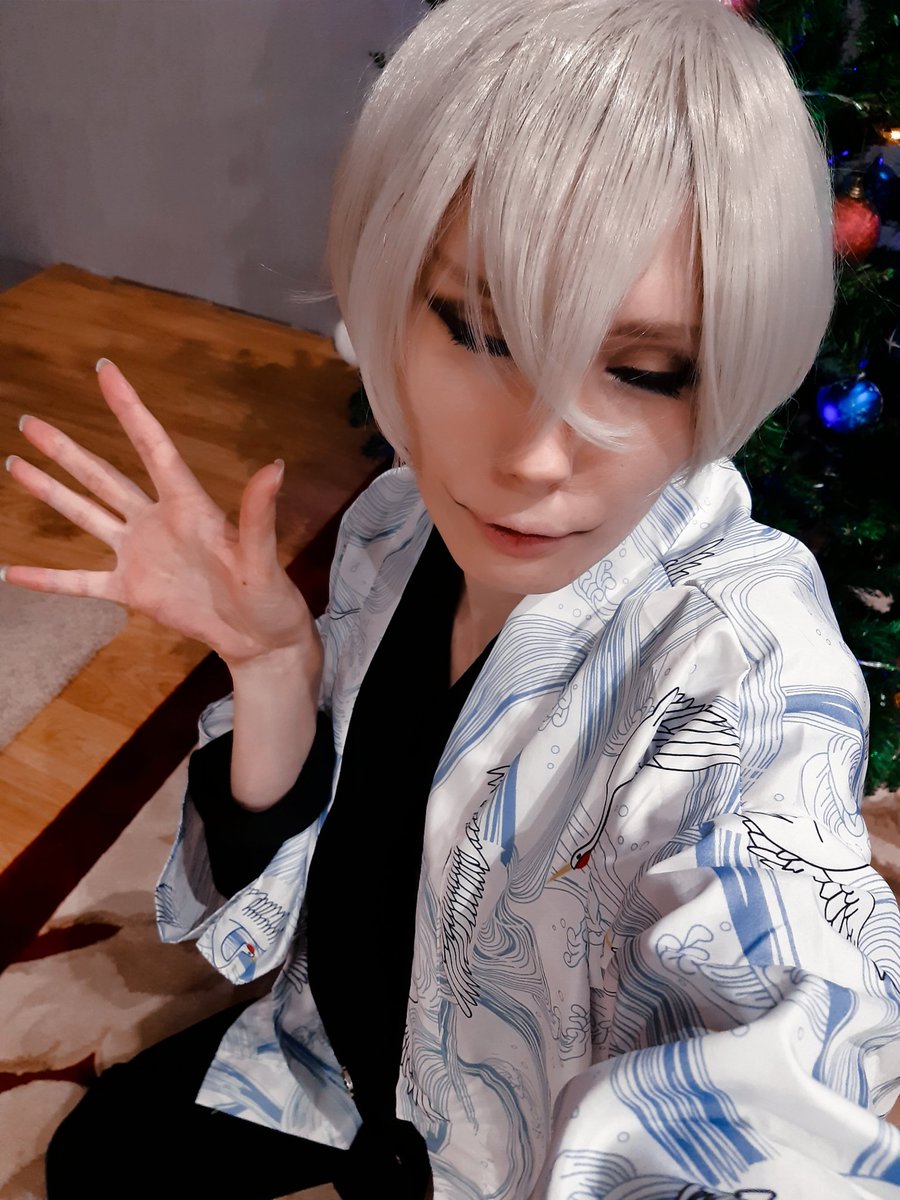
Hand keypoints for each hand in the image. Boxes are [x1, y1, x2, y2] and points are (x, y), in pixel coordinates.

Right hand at [3, 359, 319, 668]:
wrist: (259, 639)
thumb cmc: (269, 595)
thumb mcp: (262, 556)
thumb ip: (258, 514)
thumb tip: (275, 468)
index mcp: (188, 505)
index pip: (152, 447)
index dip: (129, 409)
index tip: (105, 370)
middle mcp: (157, 522)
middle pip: (102, 476)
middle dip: (66, 450)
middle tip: (29, 421)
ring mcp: (139, 555)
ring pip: (85, 516)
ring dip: (51, 492)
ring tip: (16, 463)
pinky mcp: (131, 591)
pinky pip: (81, 582)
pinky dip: (47, 579)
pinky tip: (11, 571)